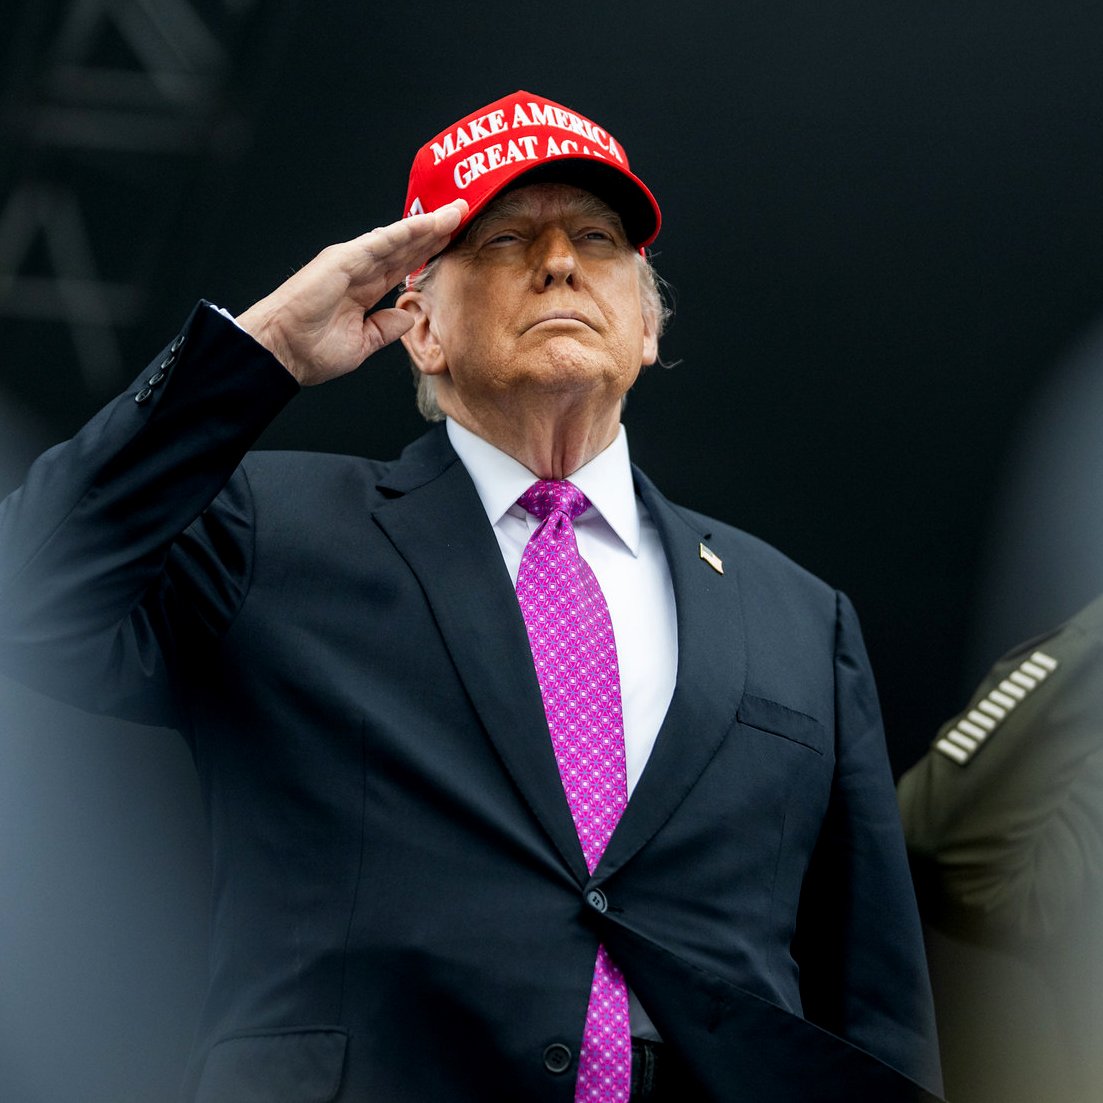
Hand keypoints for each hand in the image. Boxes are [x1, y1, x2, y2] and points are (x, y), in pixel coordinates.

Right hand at [237, 200, 465, 384]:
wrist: (283, 353)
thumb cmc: (310, 350)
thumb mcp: (362, 343)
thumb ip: (385, 328)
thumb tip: (407, 317)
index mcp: (364, 289)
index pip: (404, 264)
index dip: (428, 250)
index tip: (453, 240)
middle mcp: (360, 270)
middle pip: (406, 245)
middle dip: (435, 230)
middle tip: (463, 212)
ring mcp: (352, 262)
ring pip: (397, 238)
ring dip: (427, 224)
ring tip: (456, 210)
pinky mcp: (343, 260)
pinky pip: (380, 242)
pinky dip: (405, 231)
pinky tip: (428, 223)